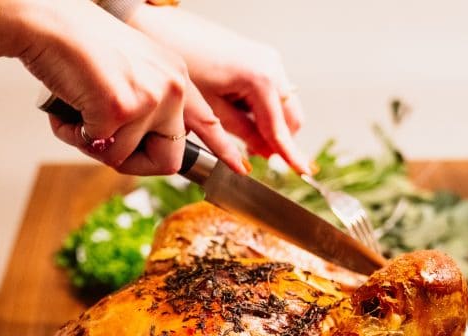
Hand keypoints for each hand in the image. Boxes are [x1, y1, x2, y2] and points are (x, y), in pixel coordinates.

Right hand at [0, 0, 243, 174]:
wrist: (47, 22)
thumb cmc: (77, 46)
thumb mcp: (130, 73)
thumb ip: (146, 105)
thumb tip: (142, 147)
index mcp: (176, 76)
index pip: (207, 121)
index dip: (221, 148)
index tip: (240, 167)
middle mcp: (171, 86)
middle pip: (168, 160)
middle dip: (130, 162)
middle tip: (101, 141)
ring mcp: (150, 98)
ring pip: (124, 158)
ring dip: (92, 144)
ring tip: (76, 110)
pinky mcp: (123, 108)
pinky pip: (99, 149)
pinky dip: (74, 135)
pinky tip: (67, 107)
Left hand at [128, 5, 310, 173]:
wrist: (164, 31)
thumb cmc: (183, 63)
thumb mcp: (211, 109)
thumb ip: (241, 134)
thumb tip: (262, 152)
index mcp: (262, 79)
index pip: (280, 128)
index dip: (290, 154)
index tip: (303, 171)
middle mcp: (272, 66)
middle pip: (291, 117)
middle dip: (277, 140)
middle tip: (253, 154)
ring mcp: (268, 59)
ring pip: (283, 105)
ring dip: (269, 124)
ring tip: (238, 132)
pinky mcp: (260, 58)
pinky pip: (272, 92)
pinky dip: (261, 109)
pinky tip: (238, 112)